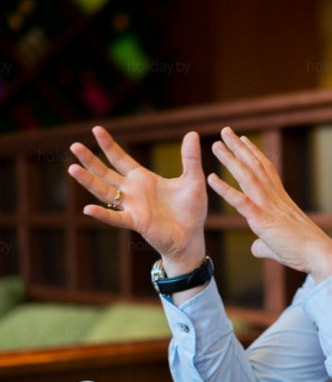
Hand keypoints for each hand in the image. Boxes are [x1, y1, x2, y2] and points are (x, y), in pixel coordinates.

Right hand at [68, 126, 207, 274]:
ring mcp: (132, 207)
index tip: (96, 129)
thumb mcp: (193, 180)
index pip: (121, 159)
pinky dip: (102, 214)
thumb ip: (191, 158)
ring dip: (89, 181)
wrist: (192, 237)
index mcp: (144, 179)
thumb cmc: (191, 210)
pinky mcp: (137, 222)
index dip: (109, 145)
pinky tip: (88, 209)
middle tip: (74, 146)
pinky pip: (116, 218)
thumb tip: (192, 133)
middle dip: (90, 160)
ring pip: (104, 192)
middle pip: (106, 173)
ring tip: (72, 168)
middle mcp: (133, 192)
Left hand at [208, 127, 331, 282]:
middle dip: (239, 147)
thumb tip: (255, 247)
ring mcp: (268, 206)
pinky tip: (211, 178)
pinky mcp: (262, 219)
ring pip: (247, 176)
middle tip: (225, 131)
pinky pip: (240, 201)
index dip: (254, 153)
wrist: (318, 254)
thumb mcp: (278, 245)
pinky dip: (224, 189)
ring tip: (216, 143)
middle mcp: (274, 198)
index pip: (266, 170)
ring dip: (230, 159)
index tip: (244, 140)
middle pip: (255, 166)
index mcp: (280, 200)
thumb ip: (263, 244)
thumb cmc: (302, 251)